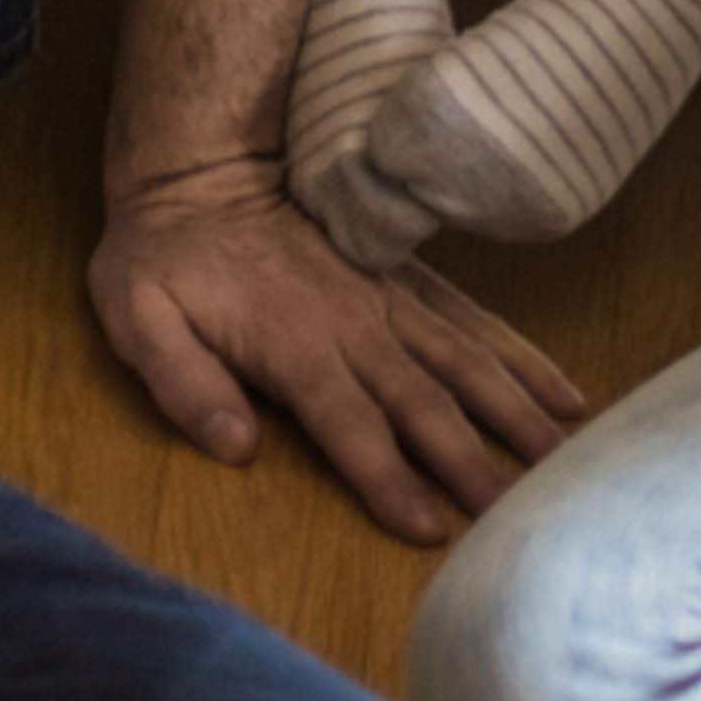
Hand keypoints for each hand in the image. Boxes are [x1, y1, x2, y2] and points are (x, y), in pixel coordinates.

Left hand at [90, 162, 586, 543]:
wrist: (203, 169)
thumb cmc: (162, 256)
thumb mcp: (136, 315)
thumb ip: (182, 382)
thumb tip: (234, 447)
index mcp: (292, 343)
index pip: (350, 424)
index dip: (389, 478)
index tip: (431, 530)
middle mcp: (354, 323)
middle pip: (423, 400)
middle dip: (471, 460)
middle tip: (518, 513)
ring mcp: (388, 298)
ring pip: (465, 360)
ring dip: (514, 410)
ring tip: (562, 460)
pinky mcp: (406, 281)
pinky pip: (473, 320)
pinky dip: (521, 357)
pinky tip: (564, 394)